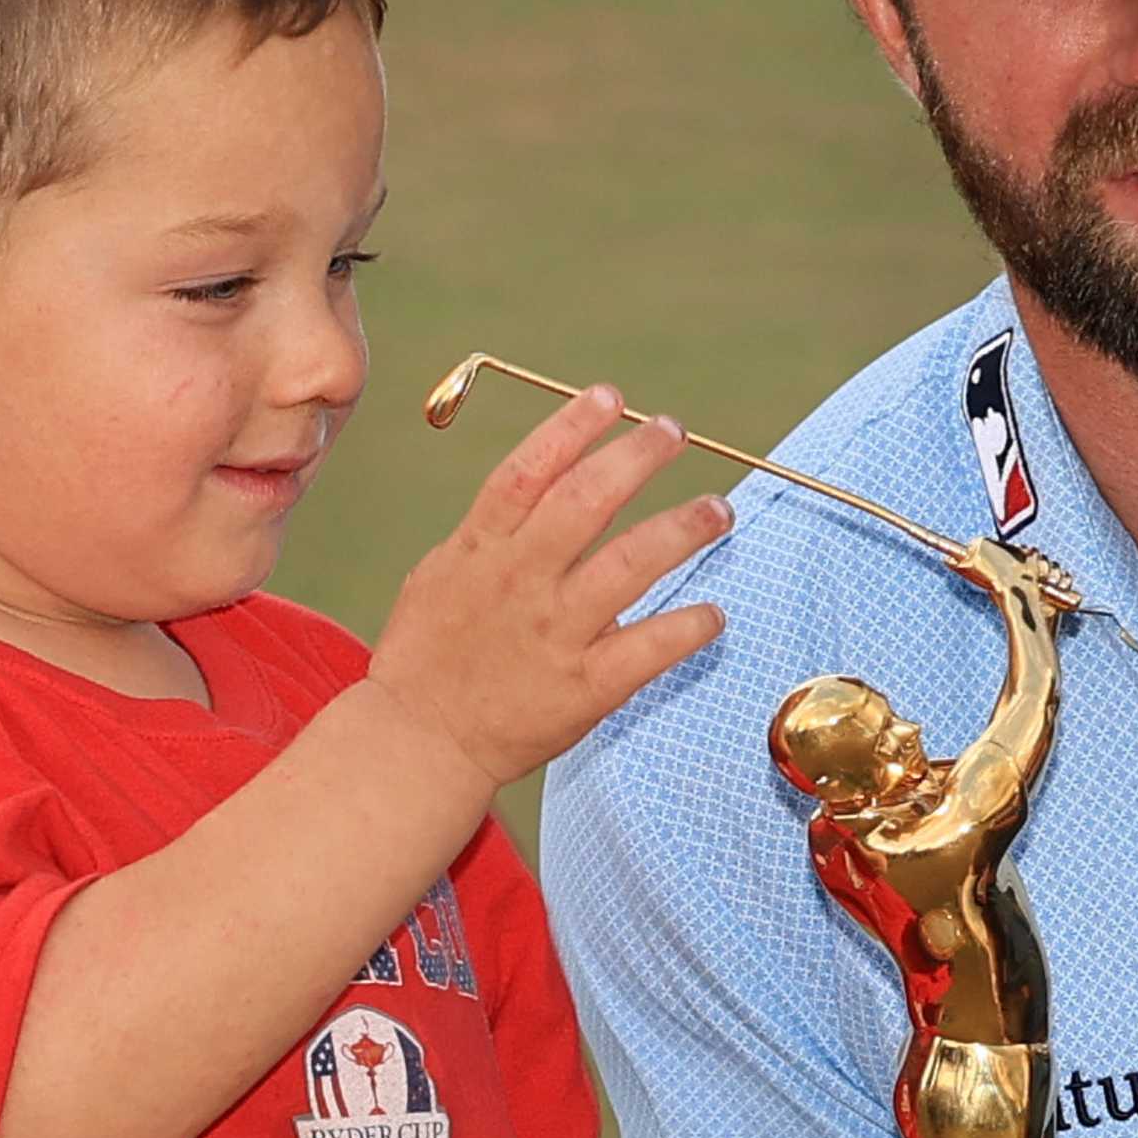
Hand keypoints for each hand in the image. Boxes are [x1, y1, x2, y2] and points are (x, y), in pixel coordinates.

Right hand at [371, 386, 727, 790]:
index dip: (571, 427)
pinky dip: (687, 627)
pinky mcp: (584, 687)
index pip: (528, 471)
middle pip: (585, 502)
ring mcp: (555, 633)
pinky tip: (715, 613)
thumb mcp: (441, 575)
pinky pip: (647, 649)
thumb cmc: (429, 656)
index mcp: (480, 549)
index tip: (610, 397)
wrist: (419, 740)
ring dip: (681, 530)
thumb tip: (540, 489)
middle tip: (674, 431)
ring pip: (628, 565)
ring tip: (718, 509)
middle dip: (636, 459)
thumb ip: (491, 534)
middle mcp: (520, 581)